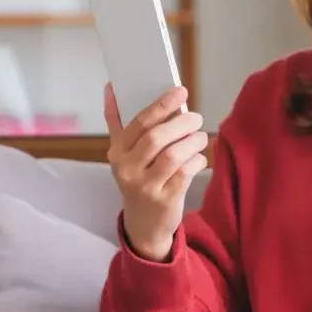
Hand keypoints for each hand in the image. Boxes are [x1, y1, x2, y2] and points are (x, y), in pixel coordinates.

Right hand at [105, 84, 208, 261]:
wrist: (143, 224)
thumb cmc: (137, 179)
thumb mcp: (123, 154)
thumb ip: (117, 122)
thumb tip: (111, 87)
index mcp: (117, 152)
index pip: (139, 122)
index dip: (161, 104)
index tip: (180, 91)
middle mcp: (127, 169)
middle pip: (156, 138)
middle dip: (181, 123)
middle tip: (195, 117)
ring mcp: (145, 186)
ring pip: (172, 155)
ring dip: (192, 142)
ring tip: (200, 137)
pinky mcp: (164, 200)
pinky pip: (185, 174)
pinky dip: (197, 161)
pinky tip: (199, 158)